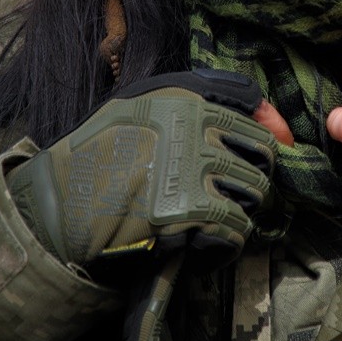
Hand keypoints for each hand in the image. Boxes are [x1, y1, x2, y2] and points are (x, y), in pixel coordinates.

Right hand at [6, 69, 277, 267]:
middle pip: (261, 151)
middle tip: (226, 193)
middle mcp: (189, 124)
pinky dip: (223, 244)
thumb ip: (196, 106)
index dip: (266, 130)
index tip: (272, 147)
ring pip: (254, 190)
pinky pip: (236, 228)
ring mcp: (191, 165)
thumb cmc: (99, 159)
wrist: (61, 207)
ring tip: (208, 218)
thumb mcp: (137, 109)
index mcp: (177, 96)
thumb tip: (280, 128)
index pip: (248, 102)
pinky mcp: (191, 209)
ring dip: (238, 209)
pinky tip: (197, 244)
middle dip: (251, 175)